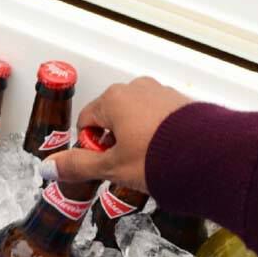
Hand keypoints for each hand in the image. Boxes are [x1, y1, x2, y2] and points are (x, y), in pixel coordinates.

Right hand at [48, 77, 188, 189]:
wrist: (208, 156)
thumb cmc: (159, 157)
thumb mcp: (111, 167)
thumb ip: (78, 165)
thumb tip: (49, 167)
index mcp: (113, 99)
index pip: (87, 120)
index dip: (91, 146)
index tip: (105, 163)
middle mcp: (136, 89)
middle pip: (112, 117)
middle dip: (115, 142)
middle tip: (127, 166)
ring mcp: (161, 93)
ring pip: (137, 117)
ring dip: (136, 138)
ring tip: (149, 163)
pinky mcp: (181, 103)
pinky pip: (159, 118)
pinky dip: (158, 135)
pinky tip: (166, 154)